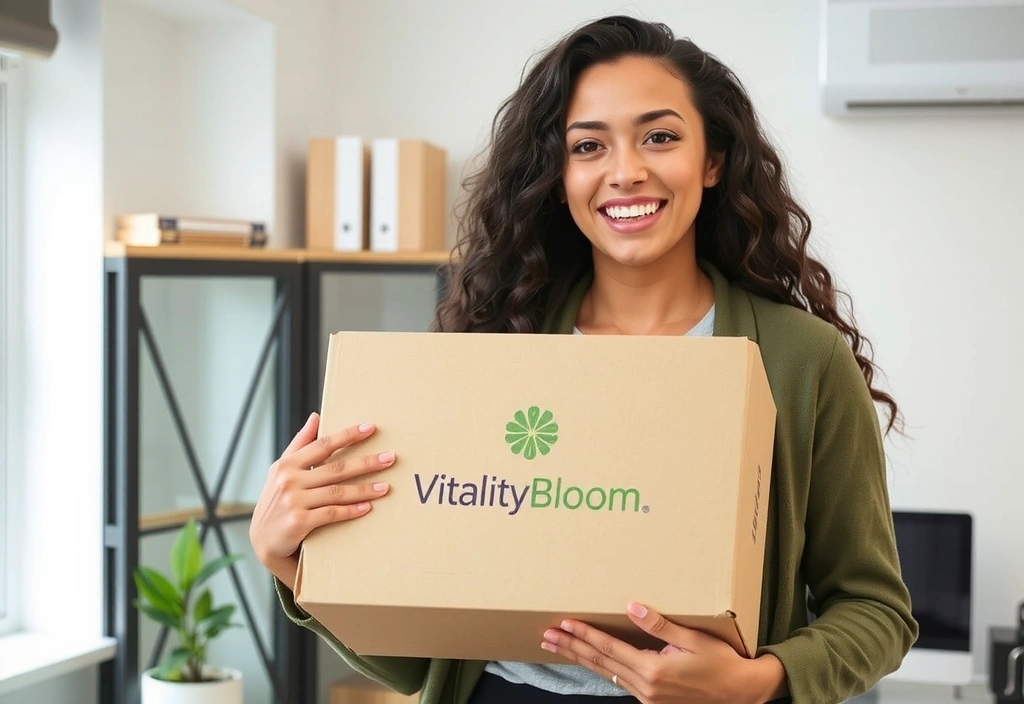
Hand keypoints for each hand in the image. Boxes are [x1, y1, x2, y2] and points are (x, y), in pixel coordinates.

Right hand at [249, 412, 394, 586]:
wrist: (263, 539)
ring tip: (386, 487)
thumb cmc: (277, 499)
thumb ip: (300, 443)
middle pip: (336, 468)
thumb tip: (316, 416)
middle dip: (366, 462)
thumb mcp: (282, 469)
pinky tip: (367, 507)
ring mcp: (294, 501)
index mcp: (287, 464)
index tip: (370, 428)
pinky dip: (351, 510)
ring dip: (365, 489)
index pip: (323, 445)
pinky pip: (332, 513)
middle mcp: (289, 480)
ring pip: (337, 492)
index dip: (348, 435)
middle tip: (390, 458)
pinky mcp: (299, 522)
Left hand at [541, 602, 785, 703]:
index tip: (563, 624)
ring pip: (605, 673)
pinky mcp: (652, 699)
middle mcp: (645, 687)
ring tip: (558, 646)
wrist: (741, 693)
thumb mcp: (693, 638)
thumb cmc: (721, 661)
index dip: (584, 635)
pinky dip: (600, 667)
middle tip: (546, 636)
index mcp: (653, 670)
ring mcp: (647, 696)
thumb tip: (631, 606)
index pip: (608, 648)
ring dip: (580, 658)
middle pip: (599, 663)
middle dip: (571, 648)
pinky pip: (618, 680)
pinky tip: (589, 660)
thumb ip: (659, 624)